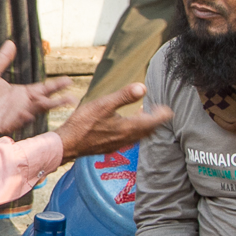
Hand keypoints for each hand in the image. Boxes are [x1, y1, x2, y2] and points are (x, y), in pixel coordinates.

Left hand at [0, 41, 74, 133]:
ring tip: (49, 102)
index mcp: (20, 92)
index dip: (55, 85)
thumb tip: (10, 43)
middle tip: (71, 98)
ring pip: (33, 112)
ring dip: (41, 108)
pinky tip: (28, 112)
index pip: (42, 88)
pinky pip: (18, 122)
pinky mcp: (5, 124)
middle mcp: (20, 104)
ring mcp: (14, 115)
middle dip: (58, 101)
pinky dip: (24, 118)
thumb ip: (2, 59)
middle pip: (44, 102)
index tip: (68, 80)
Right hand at [54, 83, 171, 162]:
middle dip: (156, 121)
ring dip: (145, 127)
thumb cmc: (83, 123)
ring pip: (139, 136)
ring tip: (143, 115)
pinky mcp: (110, 147)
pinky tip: (125, 125)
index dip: (163, 115)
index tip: (167, 108)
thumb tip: (143, 87)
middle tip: (159, 111)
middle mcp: (127, 138)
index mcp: (129, 127)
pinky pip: (129, 139)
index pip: (154, 122)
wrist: (67, 144)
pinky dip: (134, 131)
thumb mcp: (103, 104)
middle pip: (149, 131)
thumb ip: (124, 96)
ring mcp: (119, 144)